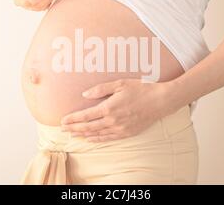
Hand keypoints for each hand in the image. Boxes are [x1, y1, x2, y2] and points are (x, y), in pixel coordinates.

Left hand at [60, 79, 179, 141]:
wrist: (160, 101)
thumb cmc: (141, 89)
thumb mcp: (120, 84)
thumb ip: (101, 90)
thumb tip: (85, 95)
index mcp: (109, 108)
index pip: (85, 116)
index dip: (73, 119)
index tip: (63, 120)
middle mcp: (112, 121)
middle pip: (88, 127)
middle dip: (74, 128)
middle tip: (63, 129)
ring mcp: (120, 129)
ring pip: (97, 135)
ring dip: (83, 135)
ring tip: (73, 135)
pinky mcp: (127, 133)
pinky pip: (108, 139)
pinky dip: (97, 139)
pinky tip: (90, 139)